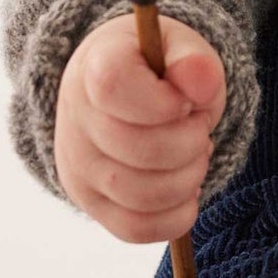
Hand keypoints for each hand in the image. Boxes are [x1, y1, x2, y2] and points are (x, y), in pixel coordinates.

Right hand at [53, 12, 226, 241]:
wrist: (121, 92)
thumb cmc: (157, 69)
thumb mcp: (179, 47)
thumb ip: (193, 60)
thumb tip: (201, 80)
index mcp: (95, 68)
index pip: (114, 87)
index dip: (162, 101)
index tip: (184, 101)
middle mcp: (75, 120)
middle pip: (140, 150)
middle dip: (191, 142)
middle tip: (198, 126)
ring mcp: (78, 168)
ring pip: (143, 196)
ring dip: (189, 178)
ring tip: (193, 154)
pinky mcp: (91, 204)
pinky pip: (136, 229)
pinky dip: (176, 217)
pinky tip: (186, 187)